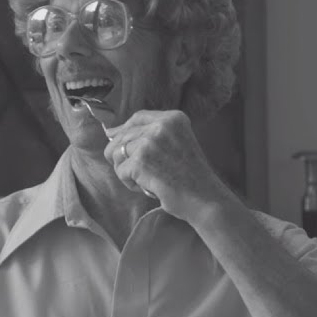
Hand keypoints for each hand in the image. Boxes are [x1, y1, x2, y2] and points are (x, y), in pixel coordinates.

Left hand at [102, 109, 236, 219]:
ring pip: (116, 153)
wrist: (205, 199)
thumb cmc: (191, 178)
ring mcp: (150, 142)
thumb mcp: (177, 144)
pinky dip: (131, 184)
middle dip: (123, 157)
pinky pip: (120, 171)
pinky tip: (149, 187)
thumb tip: (111, 133)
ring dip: (127, 171)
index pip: (137, 118)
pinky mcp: (141, 161)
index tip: (115, 139)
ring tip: (148, 180)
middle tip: (141, 173)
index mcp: (173, 118)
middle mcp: (161, 125)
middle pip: (122, 136)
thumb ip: (151, 135)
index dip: (123, 129)